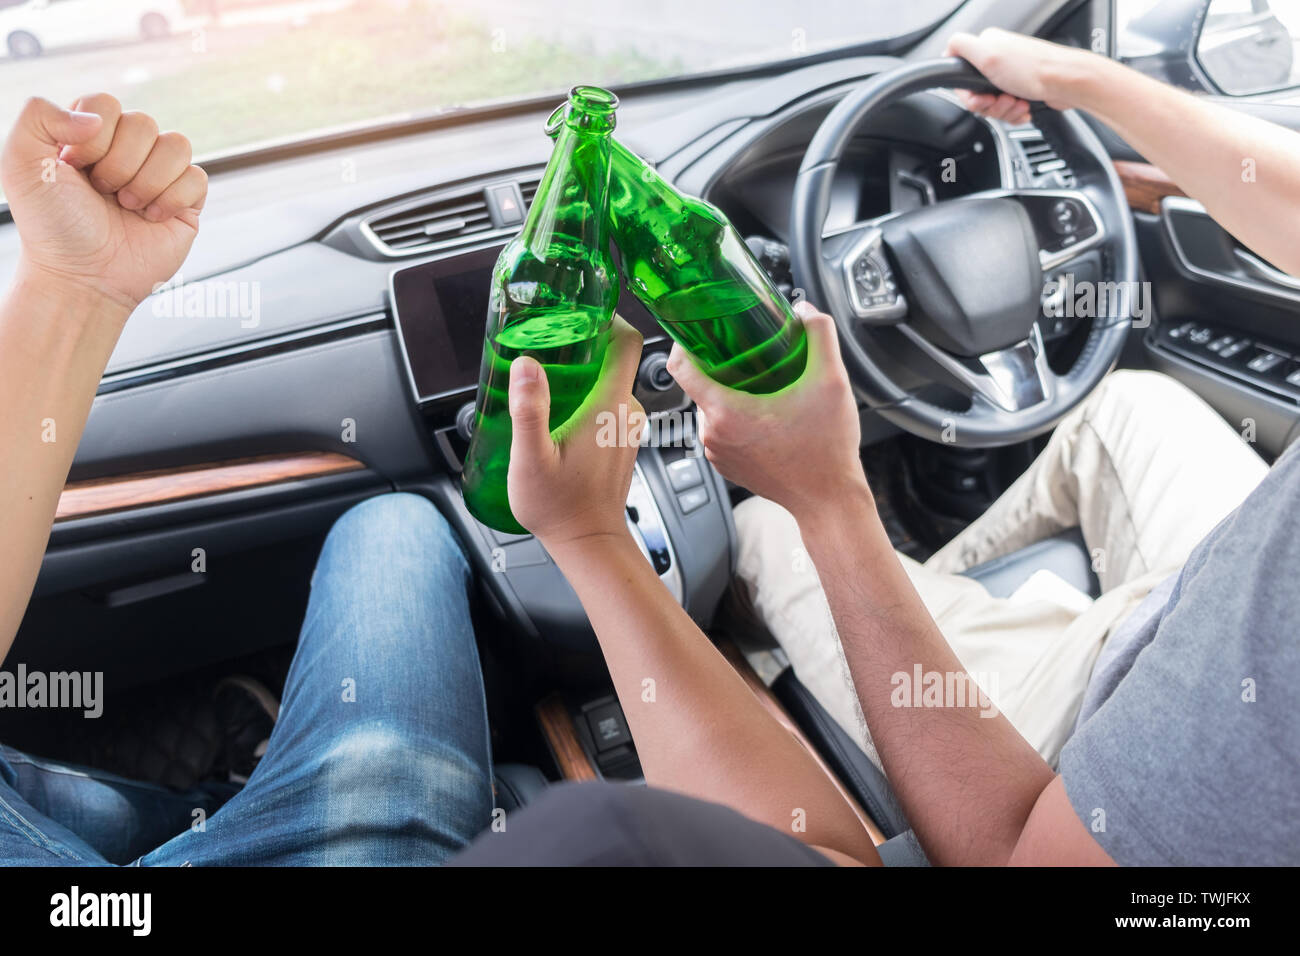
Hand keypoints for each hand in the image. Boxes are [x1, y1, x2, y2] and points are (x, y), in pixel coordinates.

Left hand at [1, 94, 206, 315]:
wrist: (83, 278)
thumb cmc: (52, 226)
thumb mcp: (19, 163)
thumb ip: (38, 116)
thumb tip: (96, 119)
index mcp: (89, 134)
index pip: (107, 104)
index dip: (94, 136)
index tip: (75, 166)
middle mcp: (126, 150)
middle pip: (145, 123)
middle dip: (120, 165)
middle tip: (103, 193)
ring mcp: (159, 174)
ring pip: (177, 145)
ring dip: (148, 182)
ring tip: (127, 206)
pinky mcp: (186, 201)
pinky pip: (197, 178)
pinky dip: (172, 200)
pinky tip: (152, 218)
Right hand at [507, 316, 646, 549]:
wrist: (588, 543)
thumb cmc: (561, 508)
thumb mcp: (531, 458)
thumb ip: (528, 410)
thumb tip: (525, 365)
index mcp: (610, 406)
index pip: (627, 341)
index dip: (608, 318)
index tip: (580, 310)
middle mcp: (626, 412)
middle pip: (614, 356)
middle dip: (582, 343)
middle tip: (547, 341)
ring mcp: (626, 426)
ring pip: (609, 380)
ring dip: (582, 372)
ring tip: (546, 376)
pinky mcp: (621, 440)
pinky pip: (608, 402)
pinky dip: (586, 395)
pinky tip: (558, 407)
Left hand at [666, 300, 868, 520]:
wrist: (829, 499)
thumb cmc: (826, 450)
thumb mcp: (832, 381)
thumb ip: (820, 335)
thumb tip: (805, 311)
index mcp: (725, 412)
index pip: (679, 368)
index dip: (684, 342)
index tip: (698, 331)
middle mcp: (713, 434)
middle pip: (701, 386)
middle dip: (722, 367)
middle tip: (749, 356)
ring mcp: (717, 453)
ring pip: (712, 408)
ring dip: (732, 394)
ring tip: (763, 387)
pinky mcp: (727, 466)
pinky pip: (721, 431)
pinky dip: (737, 418)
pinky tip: (765, 414)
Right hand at [945, 28, 1096, 124]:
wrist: (1066, 84)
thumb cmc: (1034, 70)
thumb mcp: (988, 55)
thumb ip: (961, 47)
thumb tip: (947, 47)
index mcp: (987, 48)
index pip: (962, 78)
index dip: (969, 95)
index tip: (981, 97)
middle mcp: (998, 60)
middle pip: (977, 96)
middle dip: (989, 105)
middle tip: (1002, 99)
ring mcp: (1011, 76)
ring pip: (993, 105)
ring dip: (1004, 110)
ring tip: (1018, 103)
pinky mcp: (1022, 89)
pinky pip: (1008, 110)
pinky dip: (1015, 114)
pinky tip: (1024, 107)